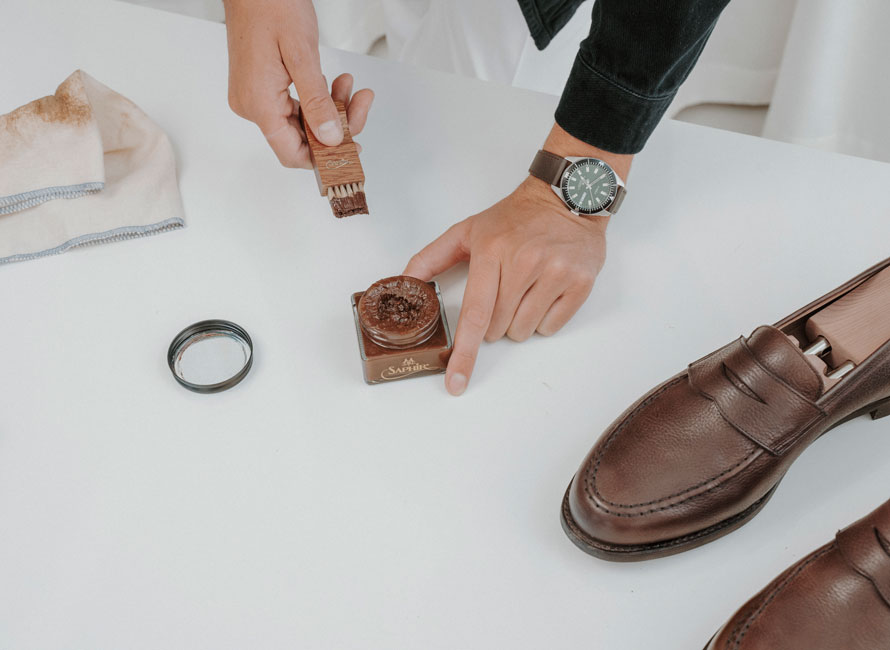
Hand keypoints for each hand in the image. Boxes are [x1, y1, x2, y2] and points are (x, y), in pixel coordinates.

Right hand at [223, 0, 373, 167]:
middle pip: (301, 137)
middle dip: (336, 124)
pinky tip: (333, 83)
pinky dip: (317, 98)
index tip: (352, 149)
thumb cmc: (271, 5)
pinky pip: (294, 105)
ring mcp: (255, 96)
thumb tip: (331, 138)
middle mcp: (253, 105)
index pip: (292, 153)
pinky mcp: (261, 86)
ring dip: (330, 108)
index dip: (324, 158)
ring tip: (349, 84)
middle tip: (361, 101)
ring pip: (301, 121)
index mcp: (259, 104)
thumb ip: (317, 101)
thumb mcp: (302, 54)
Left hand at [404, 177, 607, 395]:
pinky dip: (543, 319)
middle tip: (502, 290)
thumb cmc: (515, 218)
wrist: (568, 197)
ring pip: (523, 331)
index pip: (475, 312)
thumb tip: (404, 282)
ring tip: (525, 289)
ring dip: (518, 323)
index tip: (456, 381)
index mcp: (492, 250)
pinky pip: (551, 327)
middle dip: (493, 322)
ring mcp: (555, 272)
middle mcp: (524, 261)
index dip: (464, 352)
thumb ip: (432, 257)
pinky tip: (545, 291)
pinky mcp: (579, 282)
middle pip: (497, 328)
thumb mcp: (469, 229)